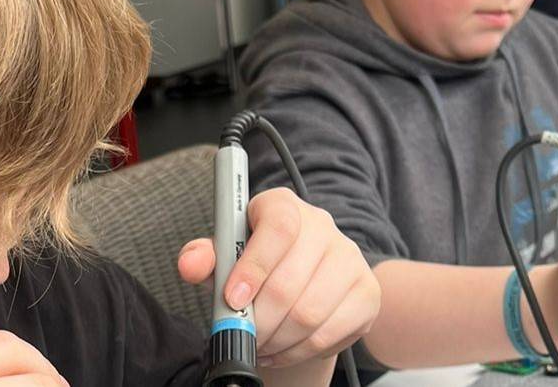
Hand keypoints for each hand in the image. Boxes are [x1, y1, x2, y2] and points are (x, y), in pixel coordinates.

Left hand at [177, 188, 379, 368]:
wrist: (302, 284)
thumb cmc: (256, 267)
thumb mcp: (225, 258)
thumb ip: (205, 258)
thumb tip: (191, 263)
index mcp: (283, 206)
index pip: (279, 227)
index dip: (254, 267)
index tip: (232, 299)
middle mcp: (322, 226)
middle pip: (290, 281)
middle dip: (258, 320)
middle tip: (243, 334)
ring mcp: (349, 258)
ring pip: (309, 313)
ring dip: (276, 339)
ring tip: (259, 343)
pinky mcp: (366, 293)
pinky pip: (328, 333)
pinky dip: (297, 351)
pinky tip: (281, 349)